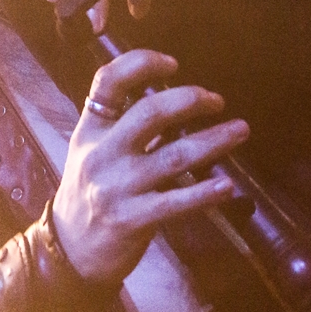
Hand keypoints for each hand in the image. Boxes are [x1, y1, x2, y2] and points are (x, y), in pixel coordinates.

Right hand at [51, 50, 248, 282]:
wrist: (69, 248)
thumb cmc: (90, 190)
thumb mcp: (91, 148)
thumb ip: (123, 123)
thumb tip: (177, 98)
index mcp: (92, 129)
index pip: (108, 81)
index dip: (141, 63)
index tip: (173, 64)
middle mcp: (102, 153)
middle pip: (149, 113)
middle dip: (190, 101)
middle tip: (217, 101)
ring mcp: (117, 187)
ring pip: (174, 156)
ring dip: (213, 141)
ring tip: (240, 130)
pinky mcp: (132, 219)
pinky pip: (176, 203)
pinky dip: (204, 193)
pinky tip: (227, 186)